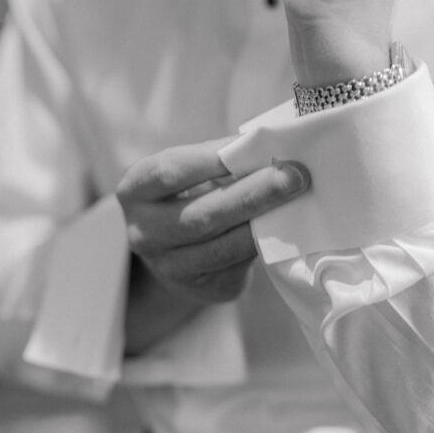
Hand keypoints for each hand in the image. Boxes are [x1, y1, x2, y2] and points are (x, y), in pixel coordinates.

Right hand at [117, 138, 308, 306]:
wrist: (177, 248)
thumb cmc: (190, 192)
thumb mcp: (189, 171)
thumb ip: (220, 159)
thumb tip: (270, 146)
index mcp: (135, 191)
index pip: (171, 172)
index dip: (213, 159)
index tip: (254, 144)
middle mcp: (145, 233)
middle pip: (202, 216)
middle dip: (253, 194)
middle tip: (293, 176)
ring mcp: (171, 267)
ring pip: (223, 247)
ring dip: (265, 222)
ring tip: (298, 198)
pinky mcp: (203, 288)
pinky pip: (240, 265)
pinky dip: (266, 243)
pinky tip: (287, 224)